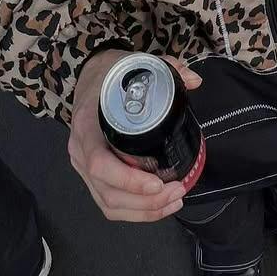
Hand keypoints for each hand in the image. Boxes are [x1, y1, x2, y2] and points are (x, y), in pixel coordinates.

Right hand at [68, 50, 201, 222]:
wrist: (89, 74)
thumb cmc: (112, 73)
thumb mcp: (136, 64)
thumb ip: (167, 69)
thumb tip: (196, 80)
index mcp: (88, 124)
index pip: (99, 164)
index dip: (128, 180)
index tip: (157, 183)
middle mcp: (81, 150)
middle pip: (108, 192)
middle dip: (146, 201)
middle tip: (177, 192)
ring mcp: (83, 165)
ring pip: (109, 203)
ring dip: (143, 210)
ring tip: (174, 201)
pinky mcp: (90, 174)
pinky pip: (108, 202)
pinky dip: (134, 212)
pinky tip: (159, 207)